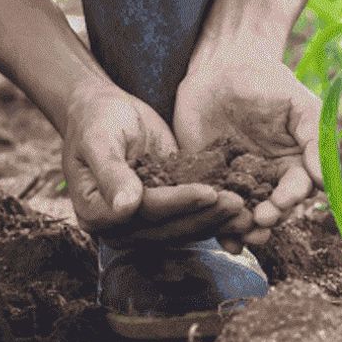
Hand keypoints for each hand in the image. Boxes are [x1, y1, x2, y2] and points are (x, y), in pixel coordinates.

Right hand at [61, 80, 242, 244]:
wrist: (106, 113)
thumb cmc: (96, 121)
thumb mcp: (99, 139)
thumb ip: (110, 172)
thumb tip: (125, 207)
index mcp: (95, 213)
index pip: (143, 213)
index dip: (177, 203)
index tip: (208, 191)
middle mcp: (120, 227)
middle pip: (168, 227)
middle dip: (205, 215)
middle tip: (238, 201)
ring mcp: (144, 224)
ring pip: (184, 229)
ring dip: (217, 221)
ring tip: (246, 209)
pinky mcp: (166, 213)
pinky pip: (193, 218)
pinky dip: (217, 216)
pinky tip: (243, 209)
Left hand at [174, 60, 322, 250]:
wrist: (217, 71)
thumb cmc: (264, 81)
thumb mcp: (297, 102)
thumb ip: (314, 136)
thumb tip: (325, 179)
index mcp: (295, 161)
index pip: (299, 187)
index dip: (291, 197)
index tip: (281, 202)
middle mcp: (270, 178)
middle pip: (275, 208)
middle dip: (269, 218)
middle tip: (259, 220)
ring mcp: (240, 183)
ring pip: (247, 214)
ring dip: (246, 229)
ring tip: (240, 236)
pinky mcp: (211, 182)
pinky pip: (216, 208)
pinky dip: (218, 227)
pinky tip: (223, 240)